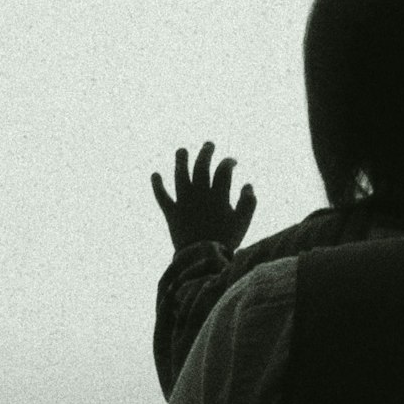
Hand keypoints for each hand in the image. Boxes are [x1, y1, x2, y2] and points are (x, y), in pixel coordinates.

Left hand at [151, 142, 255, 259]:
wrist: (201, 259)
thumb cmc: (225, 241)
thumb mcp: (243, 223)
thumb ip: (248, 202)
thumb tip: (247, 184)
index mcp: (218, 195)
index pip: (223, 170)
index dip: (228, 162)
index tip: (232, 162)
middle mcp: (199, 194)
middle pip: (201, 167)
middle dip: (205, 153)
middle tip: (208, 145)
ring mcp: (184, 202)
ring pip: (180, 175)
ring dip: (181, 161)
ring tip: (181, 151)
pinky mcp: (171, 213)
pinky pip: (162, 196)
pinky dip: (158, 185)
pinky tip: (155, 175)